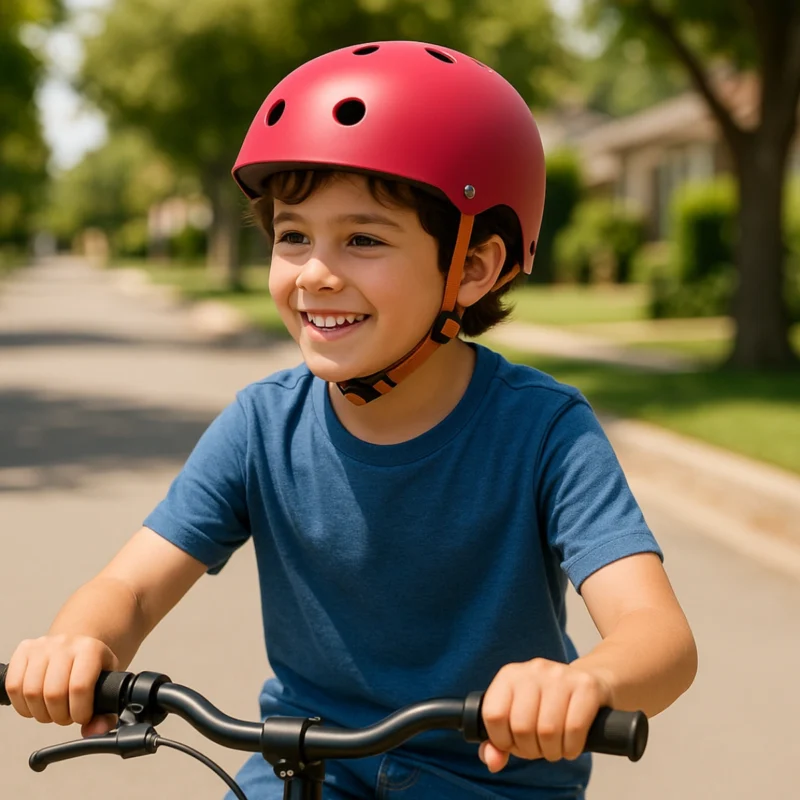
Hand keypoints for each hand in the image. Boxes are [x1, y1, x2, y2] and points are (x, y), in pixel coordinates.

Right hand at [6, 635, 119, 736]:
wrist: (78, 647)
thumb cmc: (92, 668)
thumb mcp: (108, 686)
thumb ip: (106, 713)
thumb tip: (96, 731)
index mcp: (91, 649)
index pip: (80, 687)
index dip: (79, 711)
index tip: (82, 717)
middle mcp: (66, 643)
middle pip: (53, 693)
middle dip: (59, 716)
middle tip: (66, 716)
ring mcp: (43, 645)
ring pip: (31, 692)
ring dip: (40, 713)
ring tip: (52, 710)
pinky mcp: (24, 650)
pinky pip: (13, 686)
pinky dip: (23, 705)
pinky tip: (36, 704)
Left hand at [479, 658, 612, 771]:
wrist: (590, 685)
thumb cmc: (548, 707)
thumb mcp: (518, 719)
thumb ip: (498, 743)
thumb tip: (492, 762)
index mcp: (509, 675)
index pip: (493, 714)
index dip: (503, 740)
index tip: (514, 745)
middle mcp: (533, 670)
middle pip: (521, 726)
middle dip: (530, 750)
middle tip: (539, 750)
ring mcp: (560, 675)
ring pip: (548, 730)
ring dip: (551, 752)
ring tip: (554, 749)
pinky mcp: (585, 685)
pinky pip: (574, 728)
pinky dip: (571, 748)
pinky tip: (570, 746)